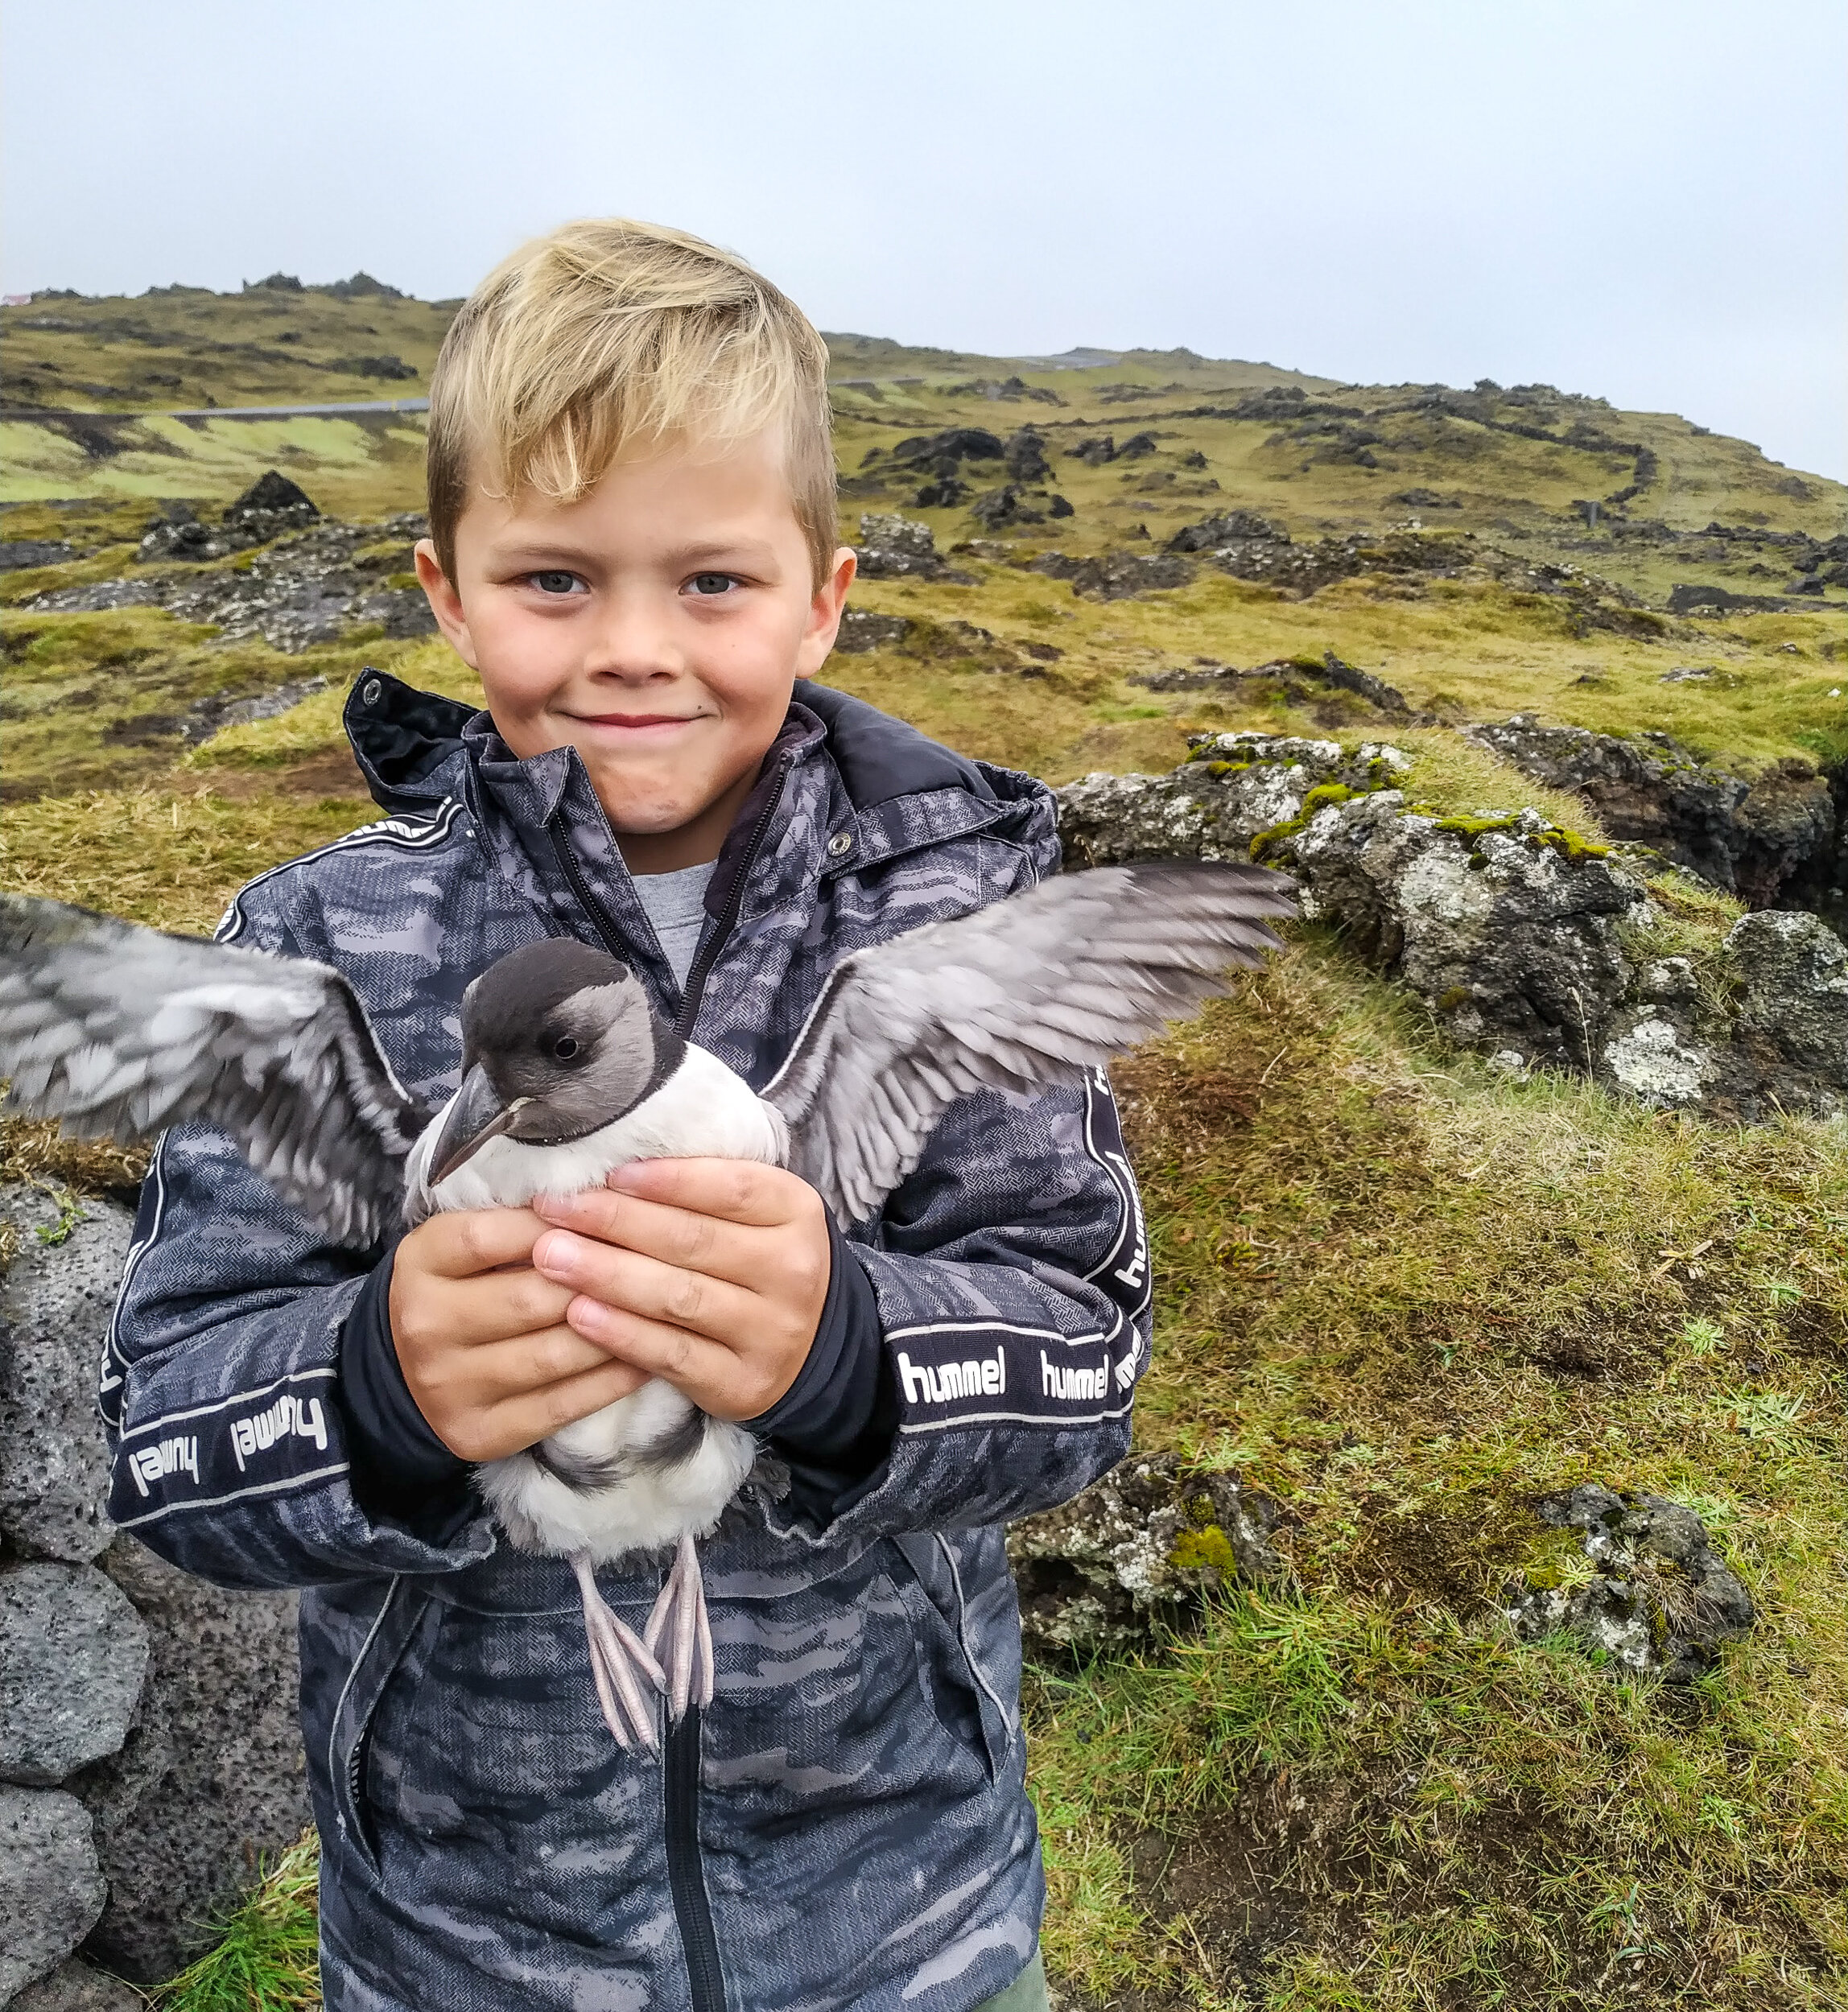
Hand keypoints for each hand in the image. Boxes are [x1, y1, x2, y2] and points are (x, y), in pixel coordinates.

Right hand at [388, 1208, 650, 1461]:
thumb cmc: (457, 1287)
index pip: (492, 1237)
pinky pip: (561, 1405)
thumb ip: (516, 1221)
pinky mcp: (479, 1432)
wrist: (400, 1372)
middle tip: (653, 1264)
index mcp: (421, 1262)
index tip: (608, 1214)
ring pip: (553, 1355)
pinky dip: (613, 1381)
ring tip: (659, 1309)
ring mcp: (450, 1386)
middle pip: (530, 1298)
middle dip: (599, 1280)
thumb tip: (600, 1200)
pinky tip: (647, 1358)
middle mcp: (426, 1325)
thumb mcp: (464, 1243)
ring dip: (616, 1331)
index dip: (557, 1226)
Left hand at [529, 1160, 831, 1420]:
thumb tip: (614, 1169)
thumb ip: (705, 1188)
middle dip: (614, 1222)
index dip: (665, 1179)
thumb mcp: (757, 1213)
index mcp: (796, 1212)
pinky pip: (674, 1355)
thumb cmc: (760, 1262)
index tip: (607, 1173)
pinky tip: (580, 1314)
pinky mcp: (742, 1383)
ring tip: (552, 1258)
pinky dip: (623, 1334)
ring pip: (679, 1297)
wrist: (812, 1347)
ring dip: (607, 1275)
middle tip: (554, 1210)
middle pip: (693, 1240)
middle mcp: (792, 1271)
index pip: (729, 1188)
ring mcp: (771, 1331)